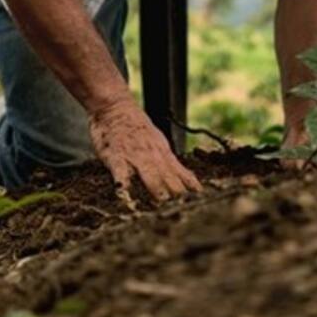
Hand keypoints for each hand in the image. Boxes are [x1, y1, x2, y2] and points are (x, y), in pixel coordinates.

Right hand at [88, 96, 202, 202]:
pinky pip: (120, 170)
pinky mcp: (116, 155)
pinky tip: (124, 193)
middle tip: (185, 210)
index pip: (182, 174)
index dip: (191, 190)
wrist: (115, 107)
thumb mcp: (158, 143)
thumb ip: (170, 164)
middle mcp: (152, 155)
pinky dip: (123, 182)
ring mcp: (135, 155)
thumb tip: (188, 183)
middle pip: (169, 177)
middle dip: (177, 195)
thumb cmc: (136, 128)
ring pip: (149, 173)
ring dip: (157, 189)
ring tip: (164, 204)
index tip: (201, 203)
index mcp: (163, 154)